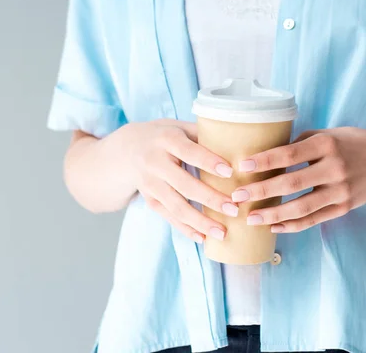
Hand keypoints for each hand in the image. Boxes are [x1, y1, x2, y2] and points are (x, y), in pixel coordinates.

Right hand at [115, 119, 238, 242]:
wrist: (126, 149)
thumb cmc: (165, 136)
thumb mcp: (180, 127)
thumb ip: (204, 135)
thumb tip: (239, 142)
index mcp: (166, 139)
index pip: (189, 152)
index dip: (208, 162)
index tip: (230, 172)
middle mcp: (155, 162)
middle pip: (184, 184)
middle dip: (211, 199)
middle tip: (235, 209)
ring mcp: (150, 183)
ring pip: (175, 206)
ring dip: (200, 221)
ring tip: (223, 232)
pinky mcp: (149, 199)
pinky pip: (168, 217)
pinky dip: (185, 229)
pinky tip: (203, 238)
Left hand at [231, 127, 365, 232]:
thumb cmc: (351, 143)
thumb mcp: (328, 134)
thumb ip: (301, 144)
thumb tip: (267, 154)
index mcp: (327, 144)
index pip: (289, 153)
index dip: (264, 161)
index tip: (241, 166)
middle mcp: (335, 168)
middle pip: (292, 182)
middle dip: (261, 191)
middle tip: (236, 196)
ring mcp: (341, 191)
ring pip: (302, 207)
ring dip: (273, 215)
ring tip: (251, 218)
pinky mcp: (344, 208)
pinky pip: (314, 219)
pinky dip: (293, 225)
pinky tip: (274, 227)